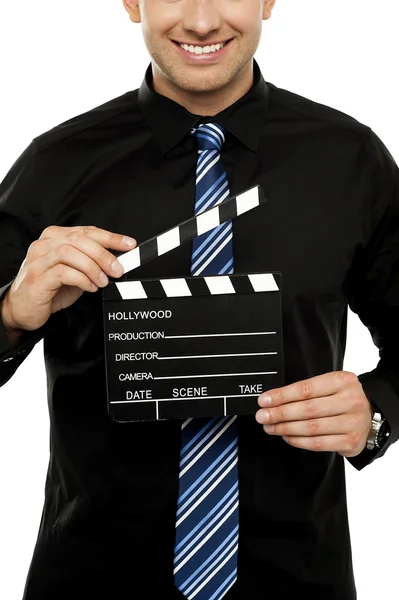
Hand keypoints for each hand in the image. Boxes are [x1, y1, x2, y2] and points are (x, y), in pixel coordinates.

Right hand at [2, 225, 135, 332]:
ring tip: (102, 281)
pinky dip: (82, 279)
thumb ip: (91, 263)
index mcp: (54, 238)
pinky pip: (62, 272)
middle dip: (103, 254)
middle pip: (78, 239)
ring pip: (69, 252)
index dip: (111, 237)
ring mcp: (38, 260)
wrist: (23, 309)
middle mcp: (44, 245)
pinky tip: (90, 287)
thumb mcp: (75, 272)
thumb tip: (117, 262)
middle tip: (117, 270)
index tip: (129, 244)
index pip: (87, 231)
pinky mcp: (37, 278)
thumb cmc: (49, 289)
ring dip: (92, 267)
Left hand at [255, 370, 373, 456]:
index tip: (264, 400)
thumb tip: (273, 399)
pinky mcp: (350, 441)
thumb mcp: (330, 385)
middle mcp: (350, 401)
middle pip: (308, 409)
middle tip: (263, 416)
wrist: (369, 416)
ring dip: (286, 428)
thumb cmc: (342, 398)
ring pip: (311, 428)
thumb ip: (307, 390)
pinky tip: (287, 436)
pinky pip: (318, 443)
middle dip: (280, 413)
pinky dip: (298, 441)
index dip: (282, 396)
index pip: (306, 389)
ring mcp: (352, 422)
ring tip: (271, 427)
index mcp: (342, 381)